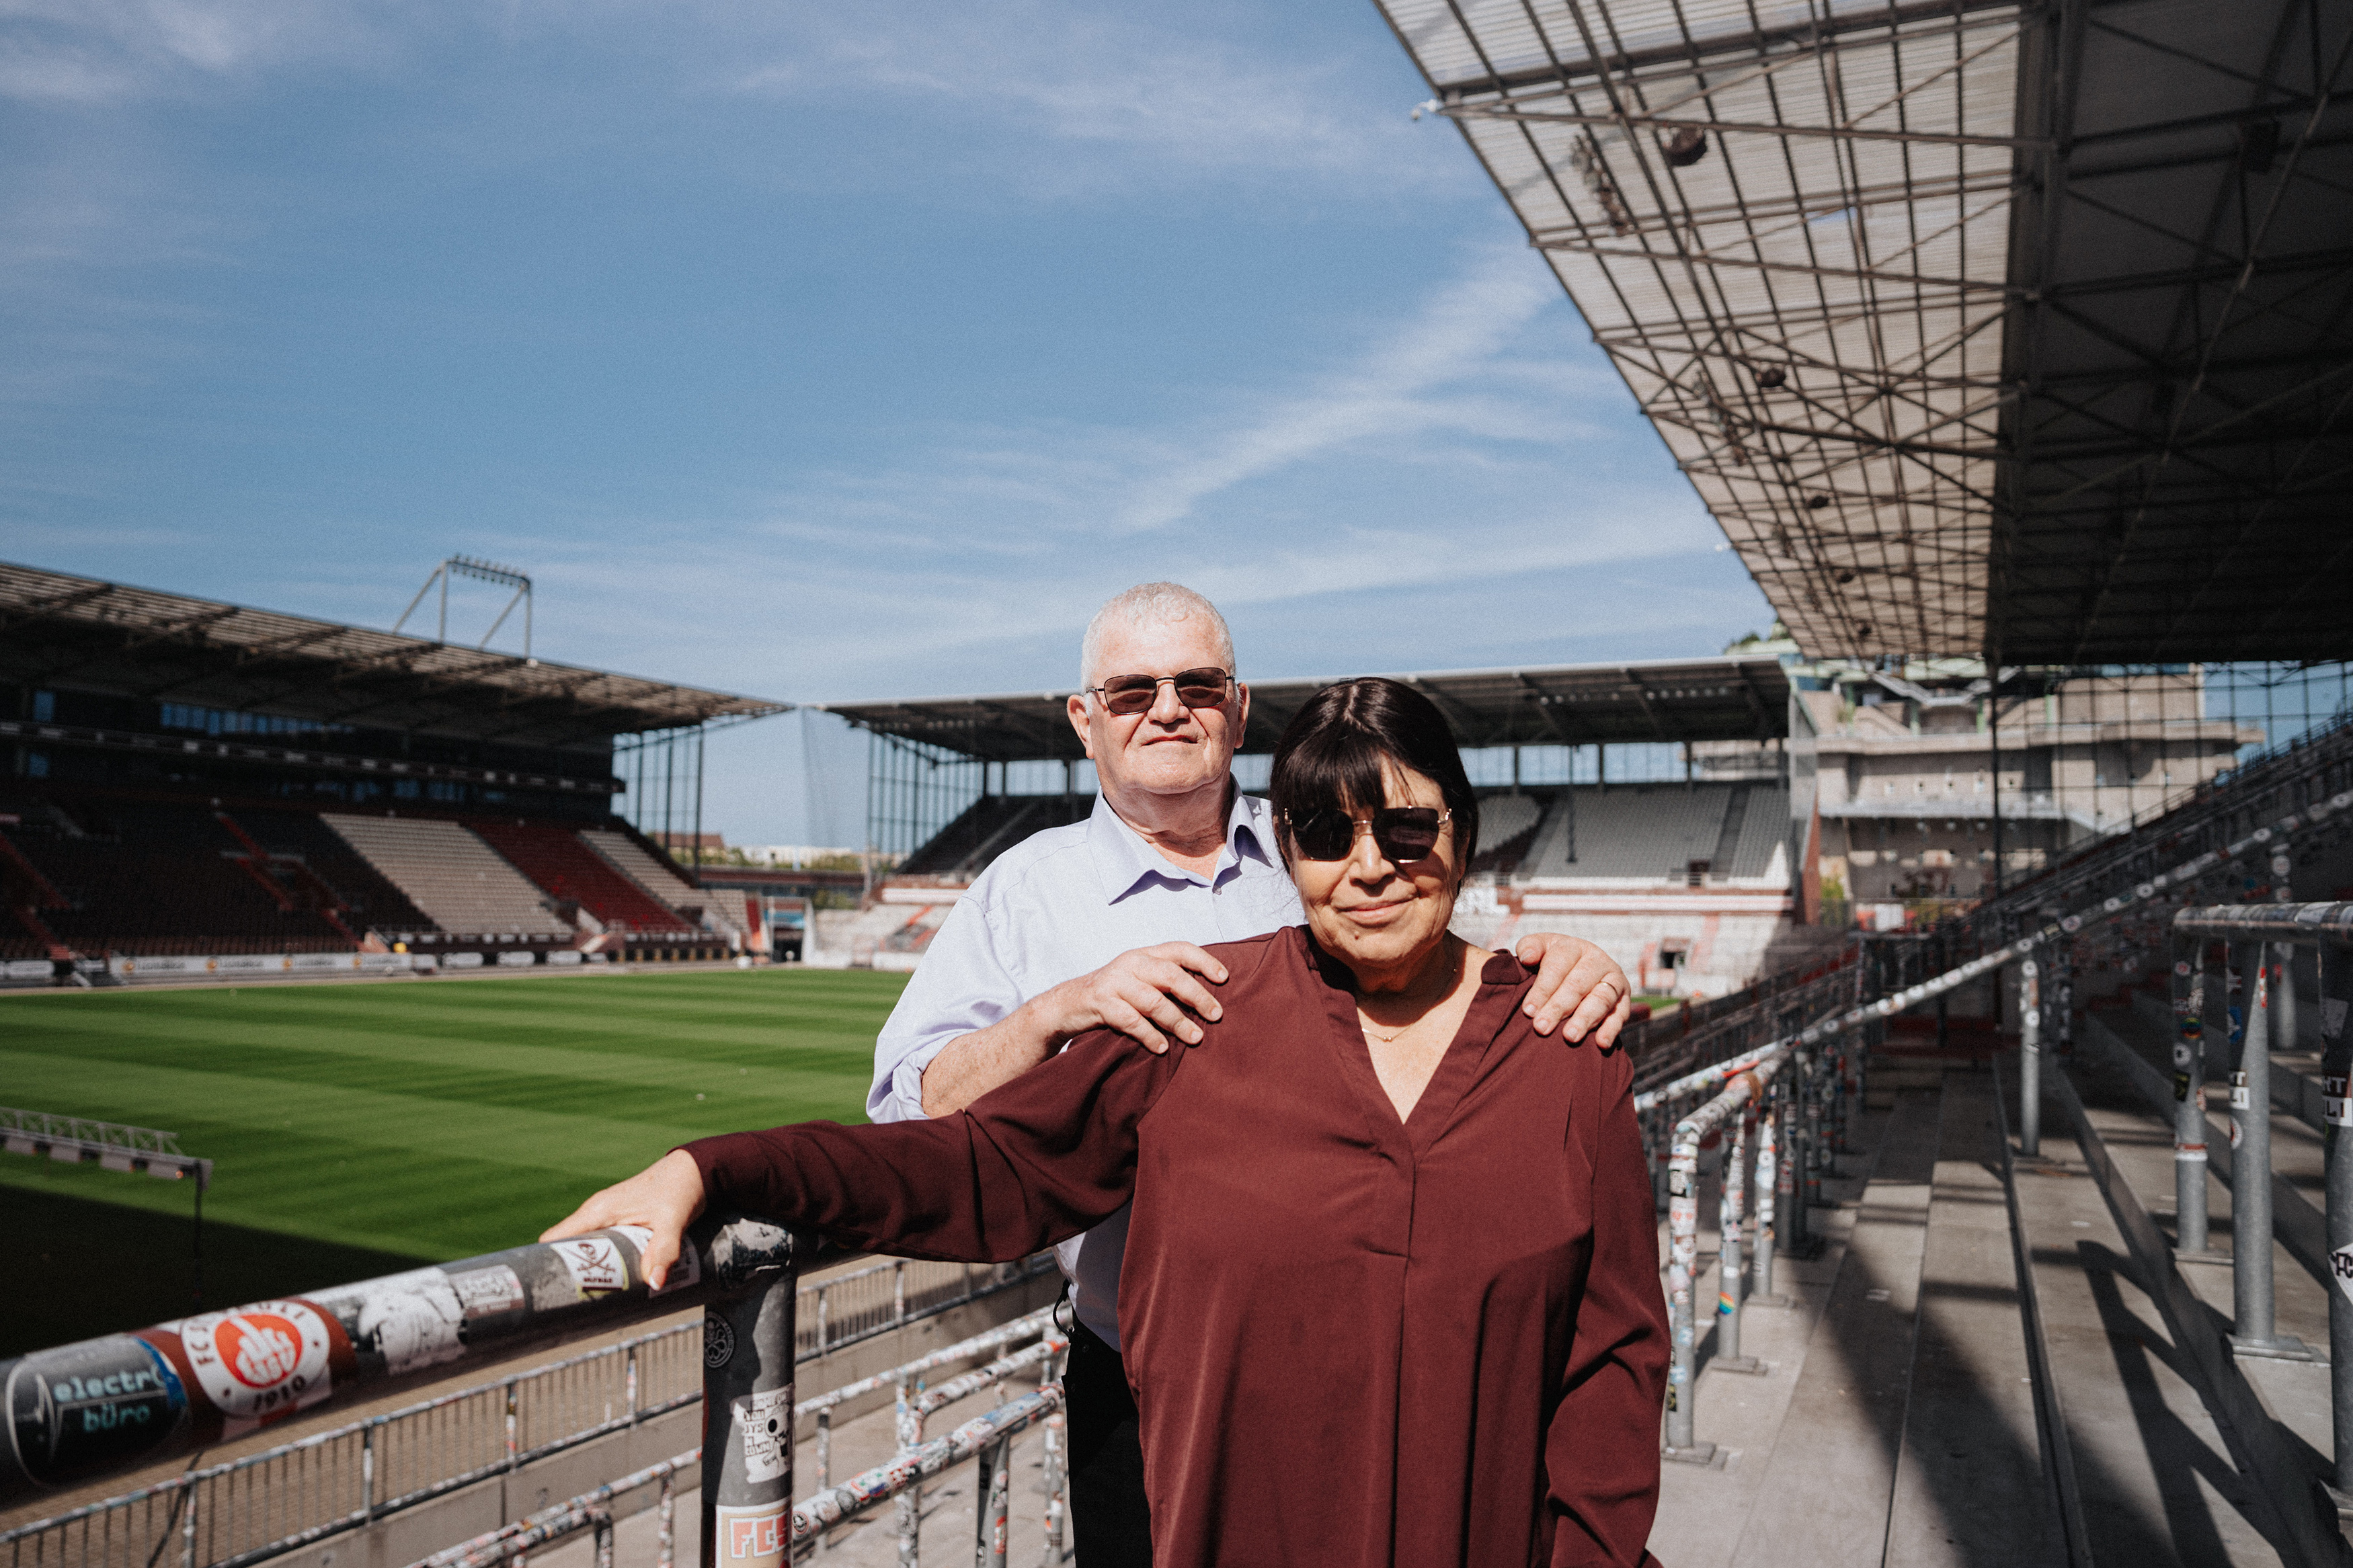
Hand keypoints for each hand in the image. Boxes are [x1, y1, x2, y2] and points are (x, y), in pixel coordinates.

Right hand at [541, 1149, 706, 1290]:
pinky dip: (602, 1259)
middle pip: (566, 1247)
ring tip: (594, 1297)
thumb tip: (654, 1284)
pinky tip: (614, 1279)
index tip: (551, 1290)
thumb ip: (663, 1251)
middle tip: (578, 1301)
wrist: (694, 1169)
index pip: (554, 1238)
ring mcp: (606, 1214)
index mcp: (598, 1210)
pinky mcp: (619, 1218)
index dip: (546, 1263)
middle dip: (569, 1273)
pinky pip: (600, 1242)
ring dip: (588, 1268)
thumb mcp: (673, 1222)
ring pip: (584, 1245)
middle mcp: (596, 1211)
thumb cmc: (680, 1190)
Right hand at [1034, 941, 1230, 1053]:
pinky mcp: (1100, 1002)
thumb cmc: (1114, 994)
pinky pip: (1130, 1021)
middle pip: (1171, 976)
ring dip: (1177, 1021)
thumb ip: (1164, 981)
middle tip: (1217, 1015)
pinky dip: (1149, 1035)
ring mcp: (1114, 982)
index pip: (1179, 949)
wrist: (1067, 1004)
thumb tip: (1207, 997)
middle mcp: (1131, 963)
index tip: (1225, 978)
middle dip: (1197, 996)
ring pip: (1153, 1000)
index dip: (1204, 961)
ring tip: (1195, 1037)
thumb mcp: (1138, 979)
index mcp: (1144, 954)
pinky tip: (1162, 1048)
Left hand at [1514, 933, 1632, 1045]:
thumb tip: (1528, 958)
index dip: (1542, 989)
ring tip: (1569, 1037)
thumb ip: (1529, 947)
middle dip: (1559, 1007)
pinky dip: (1611, 1029)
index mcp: (1574, 947)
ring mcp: (1614, 980)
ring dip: (1585, 1019)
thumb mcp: (1540, 949)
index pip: (1558, 966)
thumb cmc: (1552, 963)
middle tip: (1542, 1028)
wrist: (1579, 972)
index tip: (1528, 1011)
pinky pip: (1620, 1015)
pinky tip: (1600, 1043)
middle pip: (1578, 984)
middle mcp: (1598, 961)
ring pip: (1601, 999)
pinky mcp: (1624, 1000)